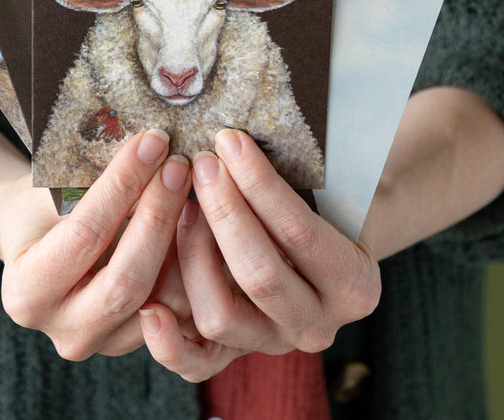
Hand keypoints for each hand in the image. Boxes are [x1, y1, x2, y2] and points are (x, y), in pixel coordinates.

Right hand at [0, 129, 193, 359]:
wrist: (41, 244)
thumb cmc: (42, 208)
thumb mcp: (51, 189)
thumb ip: (94, 184)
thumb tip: (153, 149)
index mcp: (27, 294)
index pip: (85, 235)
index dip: (123, 185)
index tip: (152, 142)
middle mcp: (65, 332)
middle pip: (127, 280)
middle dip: (159, 214)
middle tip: (180, 164)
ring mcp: (106, 345)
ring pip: (164, 300)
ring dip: (188, 239)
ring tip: (200, 187)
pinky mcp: (142, 341)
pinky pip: (183, 307)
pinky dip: (199, 261)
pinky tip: (206, 217)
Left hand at [138, 129, 380, 381]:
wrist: (326, 252)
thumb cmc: (325, 207)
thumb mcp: (333, 193)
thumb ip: (306, 175)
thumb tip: (246, 139)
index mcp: (355, 285)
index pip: (300, 232)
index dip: (260, 185)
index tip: (230, 142)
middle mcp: (317, 325)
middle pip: (259, 273)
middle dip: (224, 210)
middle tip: (200, 164)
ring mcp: (273, 344)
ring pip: (220, 315)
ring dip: (193, 256)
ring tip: (181, 206)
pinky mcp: (234, 357)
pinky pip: (195, 365)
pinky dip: (168, 342)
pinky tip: (148, 307)